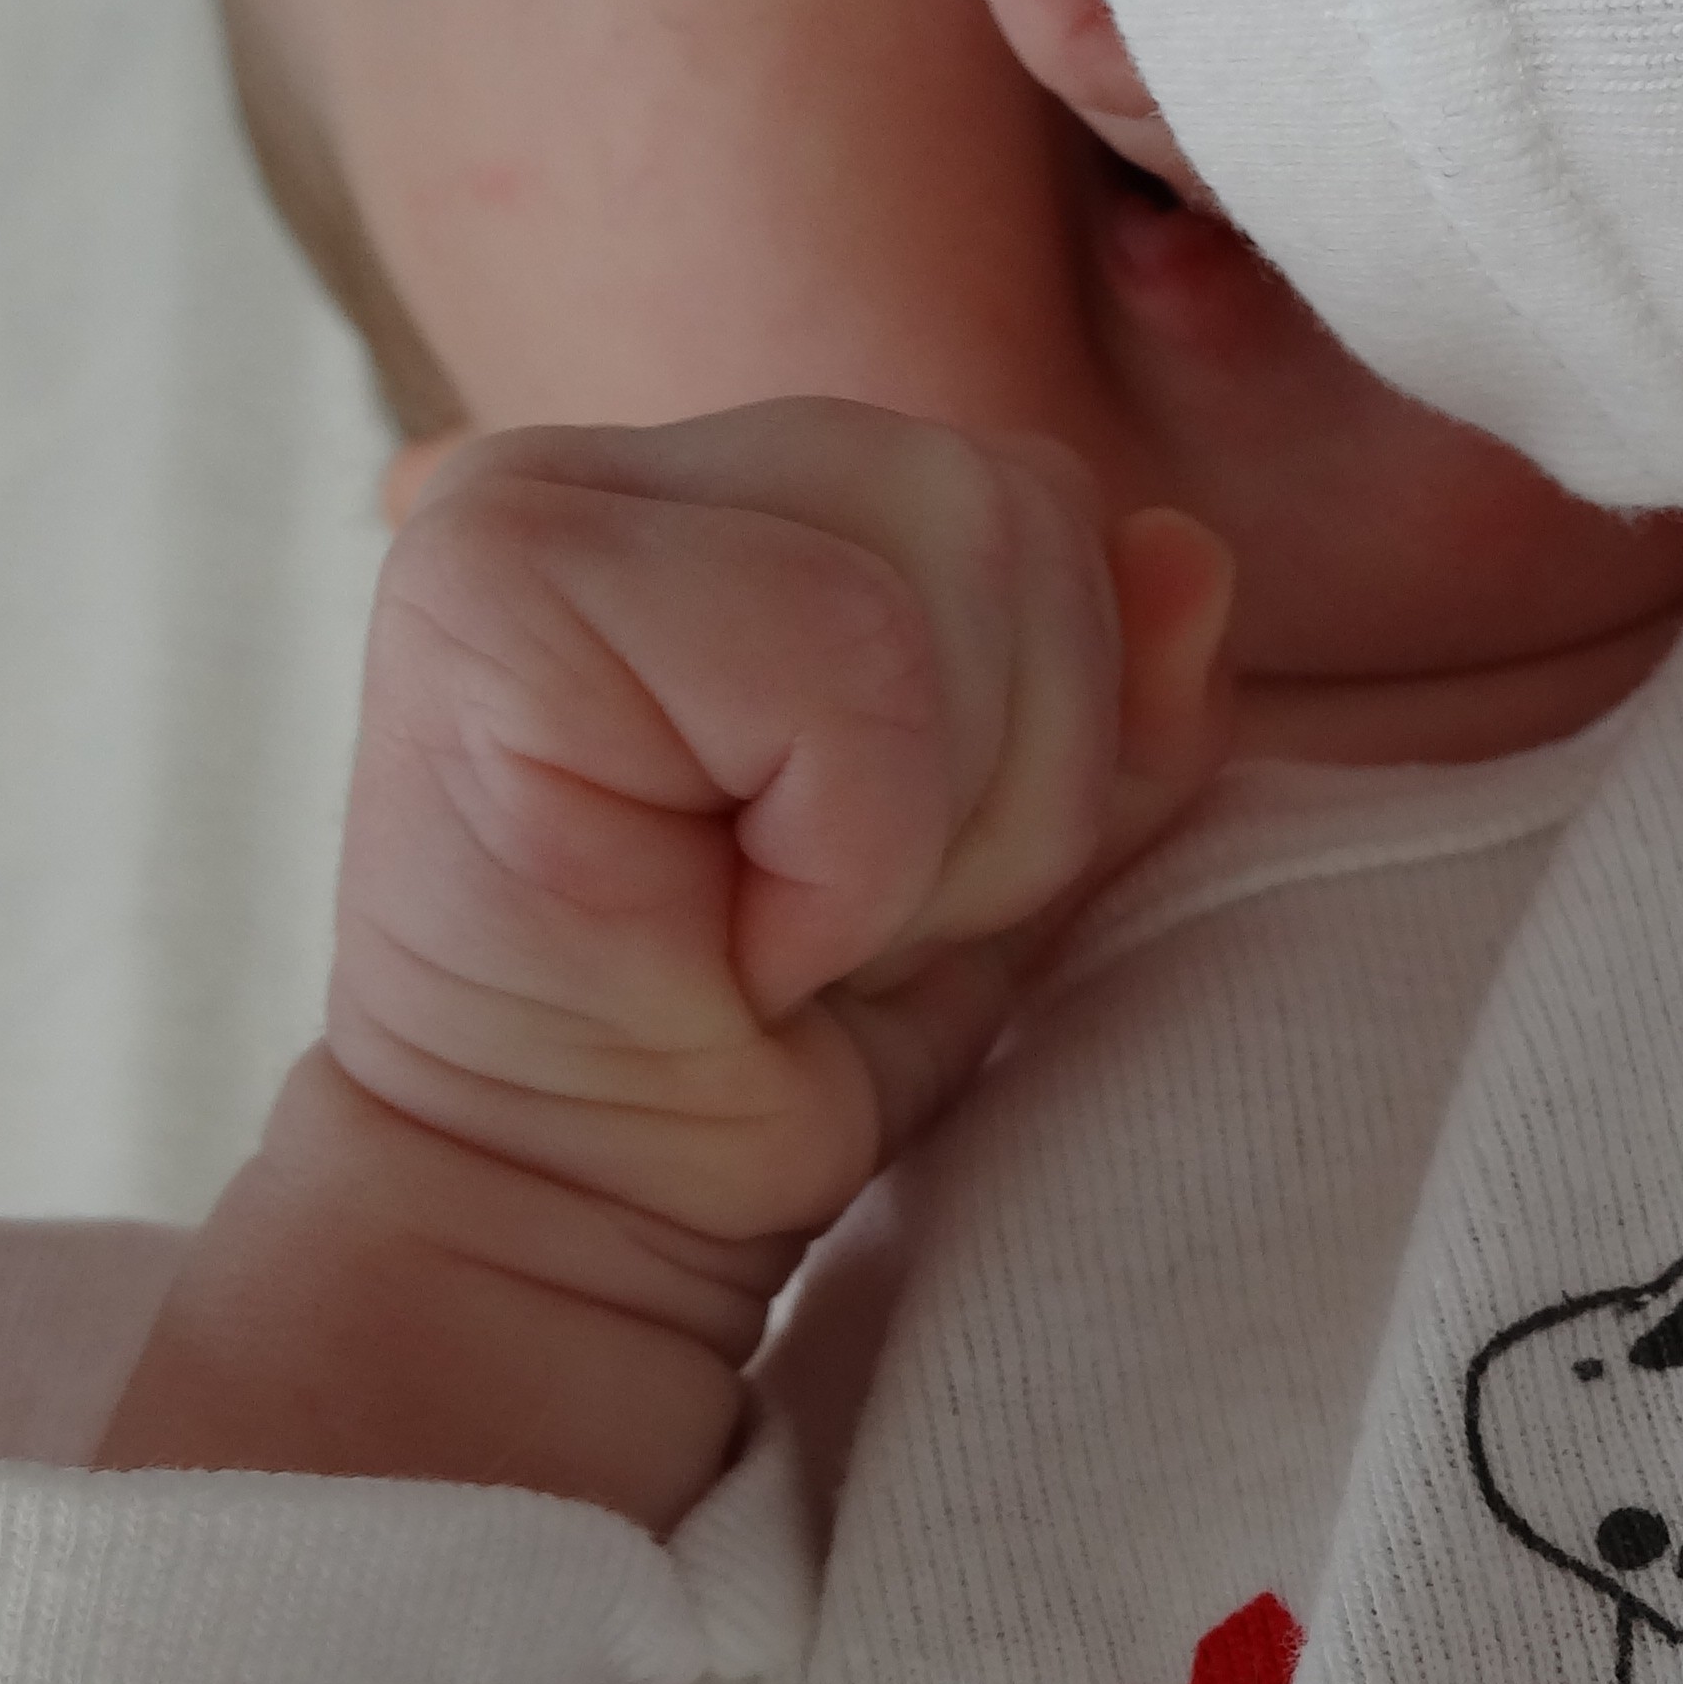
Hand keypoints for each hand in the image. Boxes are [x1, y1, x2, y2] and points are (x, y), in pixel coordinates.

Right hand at [100, 402, 1227, 1514]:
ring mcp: (539, 499)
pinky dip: (847, 848)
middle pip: (1012, 502)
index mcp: (738, 493)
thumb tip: (1188, 553)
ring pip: (955, 551)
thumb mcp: (1006, 857)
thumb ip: (1114, 706)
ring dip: (924, 824)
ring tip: (786, 931)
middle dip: (1007, 774)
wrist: (570, 1223)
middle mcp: (624, 460)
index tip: (886, 887)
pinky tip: (730, 937)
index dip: (1054, 723)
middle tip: (838, 926)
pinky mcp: (494, 582)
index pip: (1035, 494)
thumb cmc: (770, 1052)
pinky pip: (843, 653)